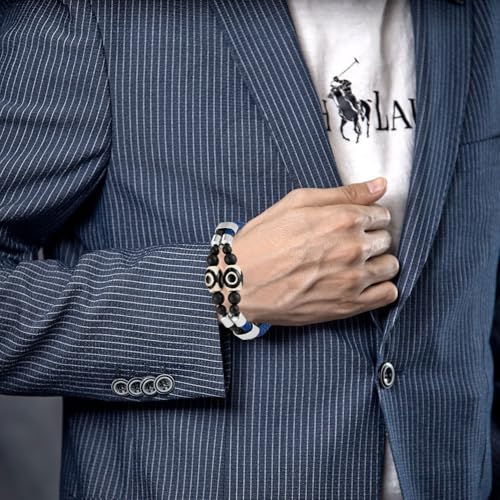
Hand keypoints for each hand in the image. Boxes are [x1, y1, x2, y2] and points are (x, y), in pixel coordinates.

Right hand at [222, 177, 398, 326]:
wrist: (240, 282)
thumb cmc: (264, 239)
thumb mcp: (296, 202)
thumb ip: (343, 193)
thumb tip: (380, 184)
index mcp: (343, 219)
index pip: (381, 213)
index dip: (368, 217)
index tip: (354, 223)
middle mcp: (353, 248)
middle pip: (386, 239)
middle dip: (372, 238)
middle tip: (348, 244)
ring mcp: (353, 280)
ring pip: (391, 266)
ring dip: (379, 262)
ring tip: (356, 264)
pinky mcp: (349, 306)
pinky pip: (388, 295)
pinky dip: (382, 288)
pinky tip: (365, 284)